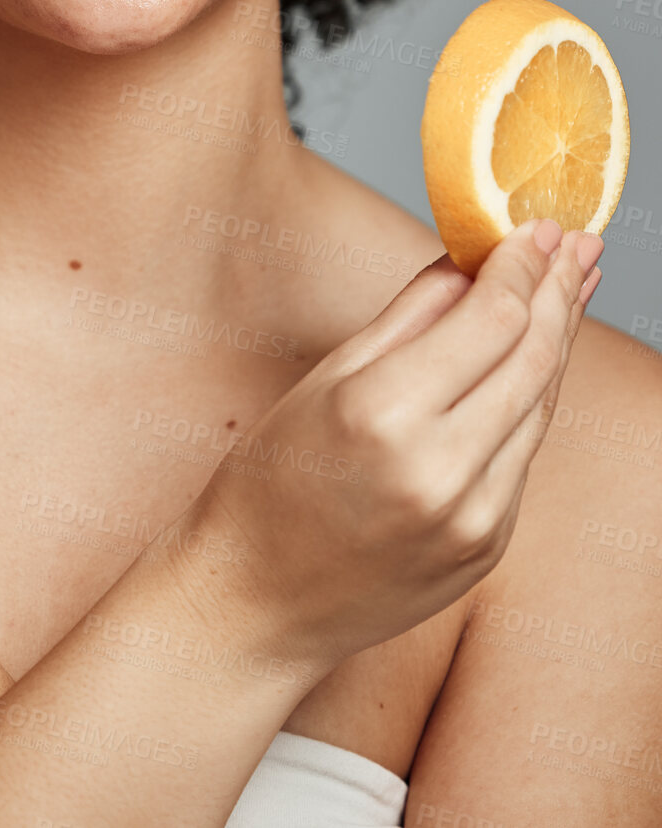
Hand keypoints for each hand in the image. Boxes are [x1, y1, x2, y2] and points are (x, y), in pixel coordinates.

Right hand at [181, 218, 601, 672]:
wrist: (254, 601)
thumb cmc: (269, 484)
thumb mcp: (324, 379)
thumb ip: (409, 315)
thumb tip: (468, 260)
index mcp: (382, 413)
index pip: (490, 319)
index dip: (523, 266)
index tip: (536, 229)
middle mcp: (439, 468)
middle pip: (533, 357)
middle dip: (559, 292)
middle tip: (576, 244)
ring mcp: (472, 518)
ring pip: (541, 406)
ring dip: (560, 342)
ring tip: (573, 289)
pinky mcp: (488, 548)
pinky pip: (523, 456)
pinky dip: (533, 401)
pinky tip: (536, 364)